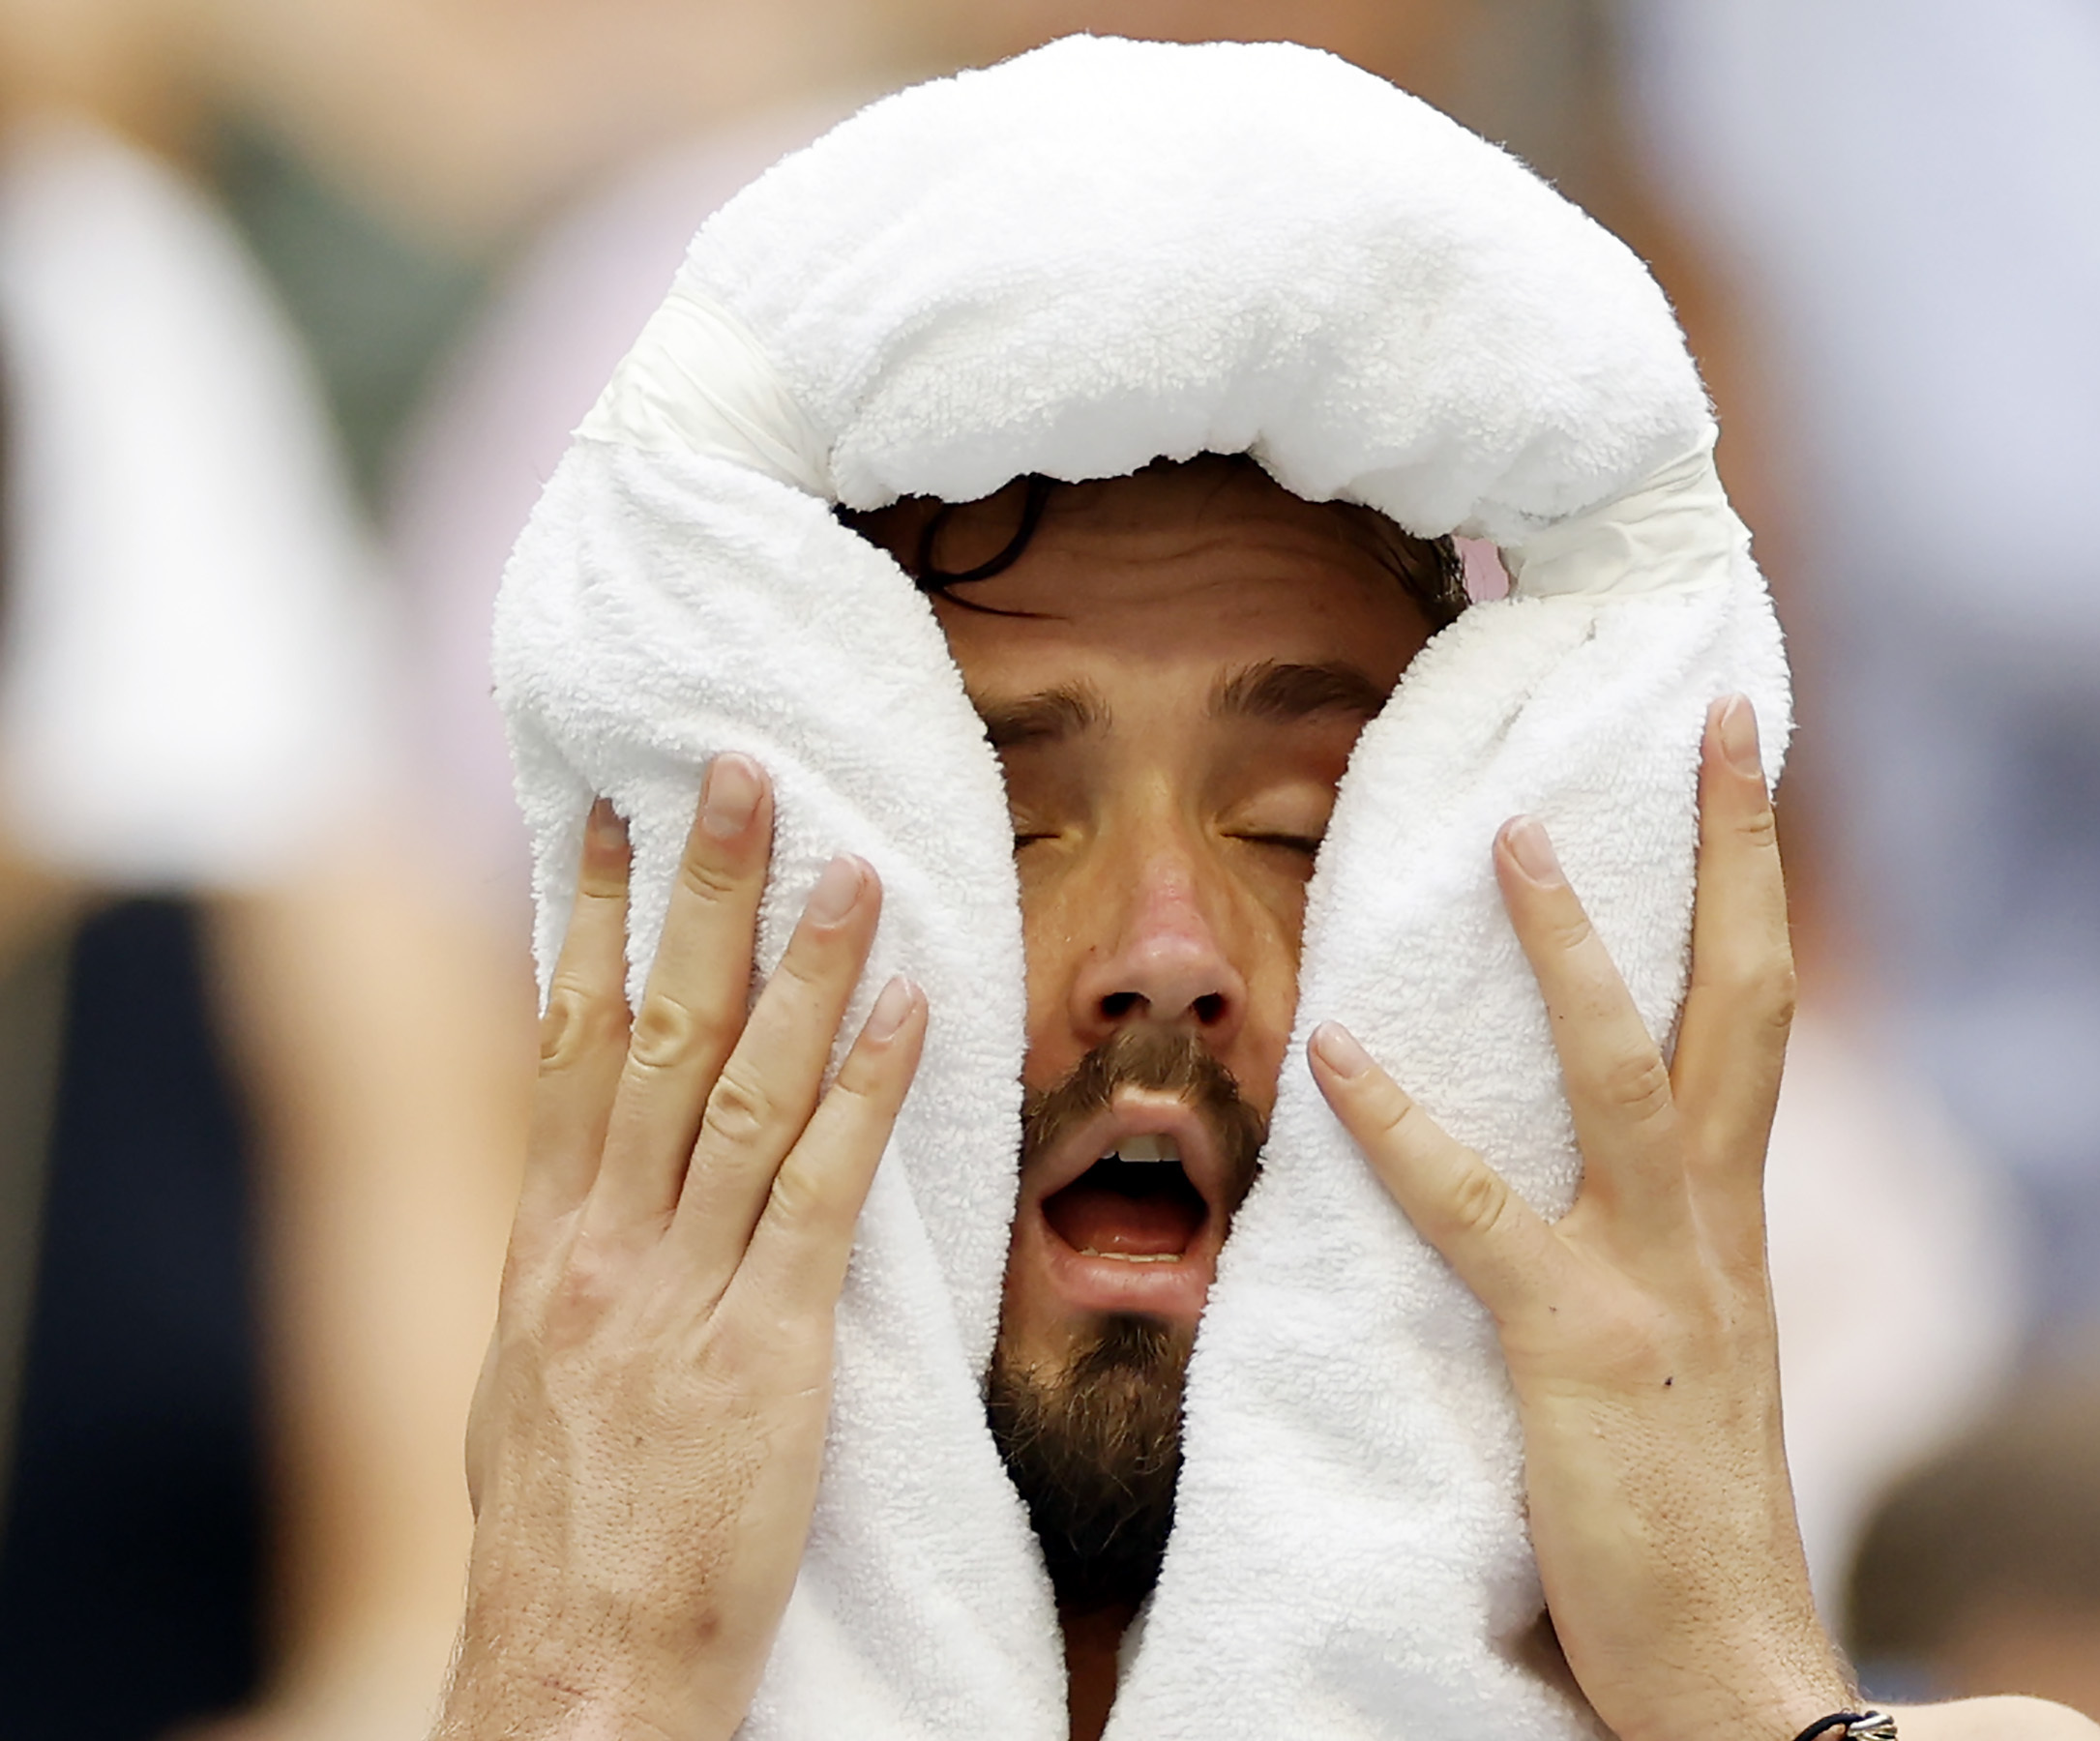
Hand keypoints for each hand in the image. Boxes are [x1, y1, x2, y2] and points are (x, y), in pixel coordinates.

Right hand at [437, 756, 926, 1740]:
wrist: (582, 1664)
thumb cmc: (565, 1530)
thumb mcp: (530, 1376)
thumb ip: (568, 1266)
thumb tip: (580, 1185)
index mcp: (545, 1241)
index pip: (570, 1042)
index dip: (594, 922)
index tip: (611, 821)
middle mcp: (606, 1241)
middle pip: (659, 1029)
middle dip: (701, 893)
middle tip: (739, 775)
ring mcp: (686, 1289)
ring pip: (747, 1088)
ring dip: (804, 966)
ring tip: (851, 862)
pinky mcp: (772, 1347)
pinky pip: (824, 1193)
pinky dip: (868, 1091)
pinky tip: (910, 1010)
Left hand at [1308, 695, 1847, 1740]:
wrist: (1737, 1676)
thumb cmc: (1690, 1518)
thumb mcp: (1690, 1353)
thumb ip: (1657, 1255)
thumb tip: (1607, 1180)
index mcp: (1732, 1224)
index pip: (1752, 1018)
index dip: (1753, 889)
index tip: (1742, 773)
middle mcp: (1713, 1228)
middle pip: (1742, 1000)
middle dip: (1735, 851)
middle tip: (1723, 718)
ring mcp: (1653, 1281)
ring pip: (1623, 1073)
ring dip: (1571, 947)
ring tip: (1511, 831)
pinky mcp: (1577, 1349)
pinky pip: (1477, 1213)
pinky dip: (1403, 1128)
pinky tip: (1335, 1050)